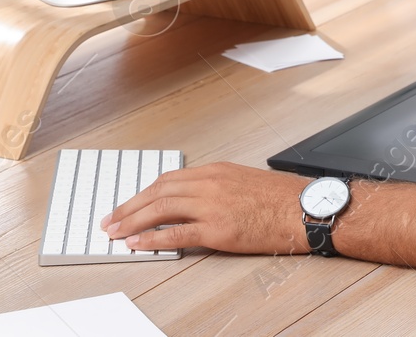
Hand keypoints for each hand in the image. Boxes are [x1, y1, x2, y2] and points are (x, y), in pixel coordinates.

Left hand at [100, 161, 313, 254]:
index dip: (143, 193)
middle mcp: (210, 183)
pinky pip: (177, 233)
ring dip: (133, 221)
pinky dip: (153, 239)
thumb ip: (217, 188)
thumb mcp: (244, 182)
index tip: (128, 204)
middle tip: (110, 219)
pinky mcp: (218, 229)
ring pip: (161, 209)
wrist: (304, 210)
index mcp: (215, 171)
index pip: (168, 180)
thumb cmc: (281, 199)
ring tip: (116, 233)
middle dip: (129, 206)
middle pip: (158, 191)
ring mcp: (212, 205)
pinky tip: (138, 244)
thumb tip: (194, 202)